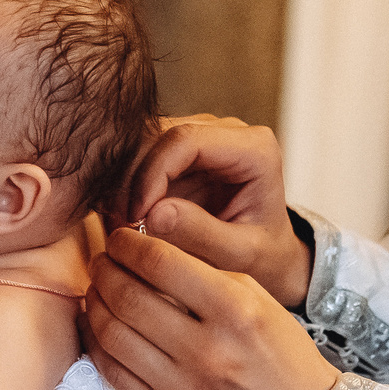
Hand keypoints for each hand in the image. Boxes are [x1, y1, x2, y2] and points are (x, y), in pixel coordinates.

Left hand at [85, 226, 341, 389]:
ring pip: (112, 336)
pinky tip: (101, 329)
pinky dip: (98, 346)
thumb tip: (145, 248)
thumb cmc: (282, 358)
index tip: (118, 239)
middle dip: (104, 271)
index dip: (126, 244)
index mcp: (235, 311)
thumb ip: (205, 274)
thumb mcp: (258, 301)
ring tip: (97, 292)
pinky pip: (114, 376)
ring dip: (95, 306)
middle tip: (101, 262)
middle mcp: (208, 351)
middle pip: (127, 297)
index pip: (160, 263)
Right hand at [118, 116, 311, 307]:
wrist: (268, 257)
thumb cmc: (263, 257)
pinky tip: (124, 218)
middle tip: (119, 224)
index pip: (187, 141)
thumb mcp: (240, 256)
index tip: (135, 216)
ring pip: (143, 143)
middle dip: (132, 180)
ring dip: (124, 183)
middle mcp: (227, 132)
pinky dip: (126, 187)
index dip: (151, 174)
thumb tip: (155, 214)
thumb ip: (202, 234)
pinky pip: (141, 159)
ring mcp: (202, 137)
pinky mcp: (181, 152)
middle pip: (159, 136)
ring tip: (120, 224)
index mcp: (254, 149)